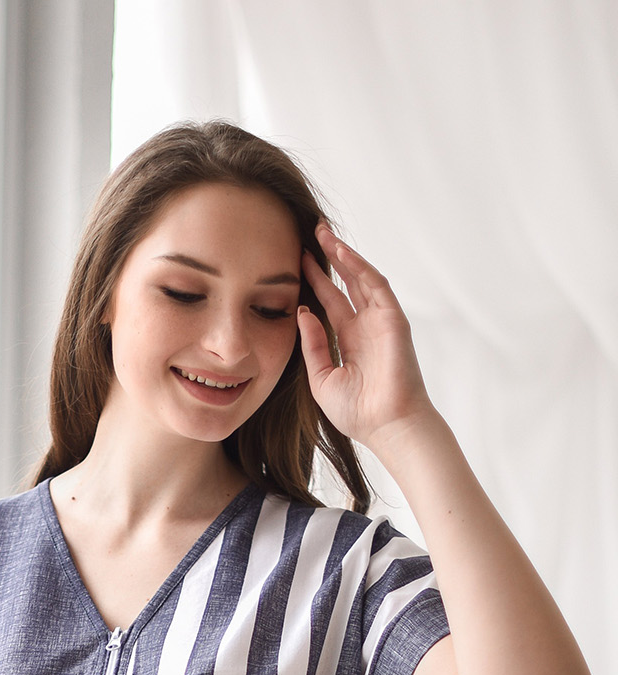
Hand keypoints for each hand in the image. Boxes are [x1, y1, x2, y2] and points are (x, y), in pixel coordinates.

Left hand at [297, 223, 434, 450]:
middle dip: (328, 259)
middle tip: (310, 234)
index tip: (296, 262)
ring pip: (360, 278)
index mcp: (349, 341)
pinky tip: (342, 253)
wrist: (386, 426)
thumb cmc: (357, 412)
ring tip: (323, 234)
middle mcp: (365, 326)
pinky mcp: (393, 319)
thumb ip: (313, 345)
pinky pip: (375, 285)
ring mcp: (380, 321)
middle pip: (345, 284)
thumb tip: (303, 312)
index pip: (330, 302)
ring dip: (343, 255)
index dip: (314, 281)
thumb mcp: (321, 378)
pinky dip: (359, 267)